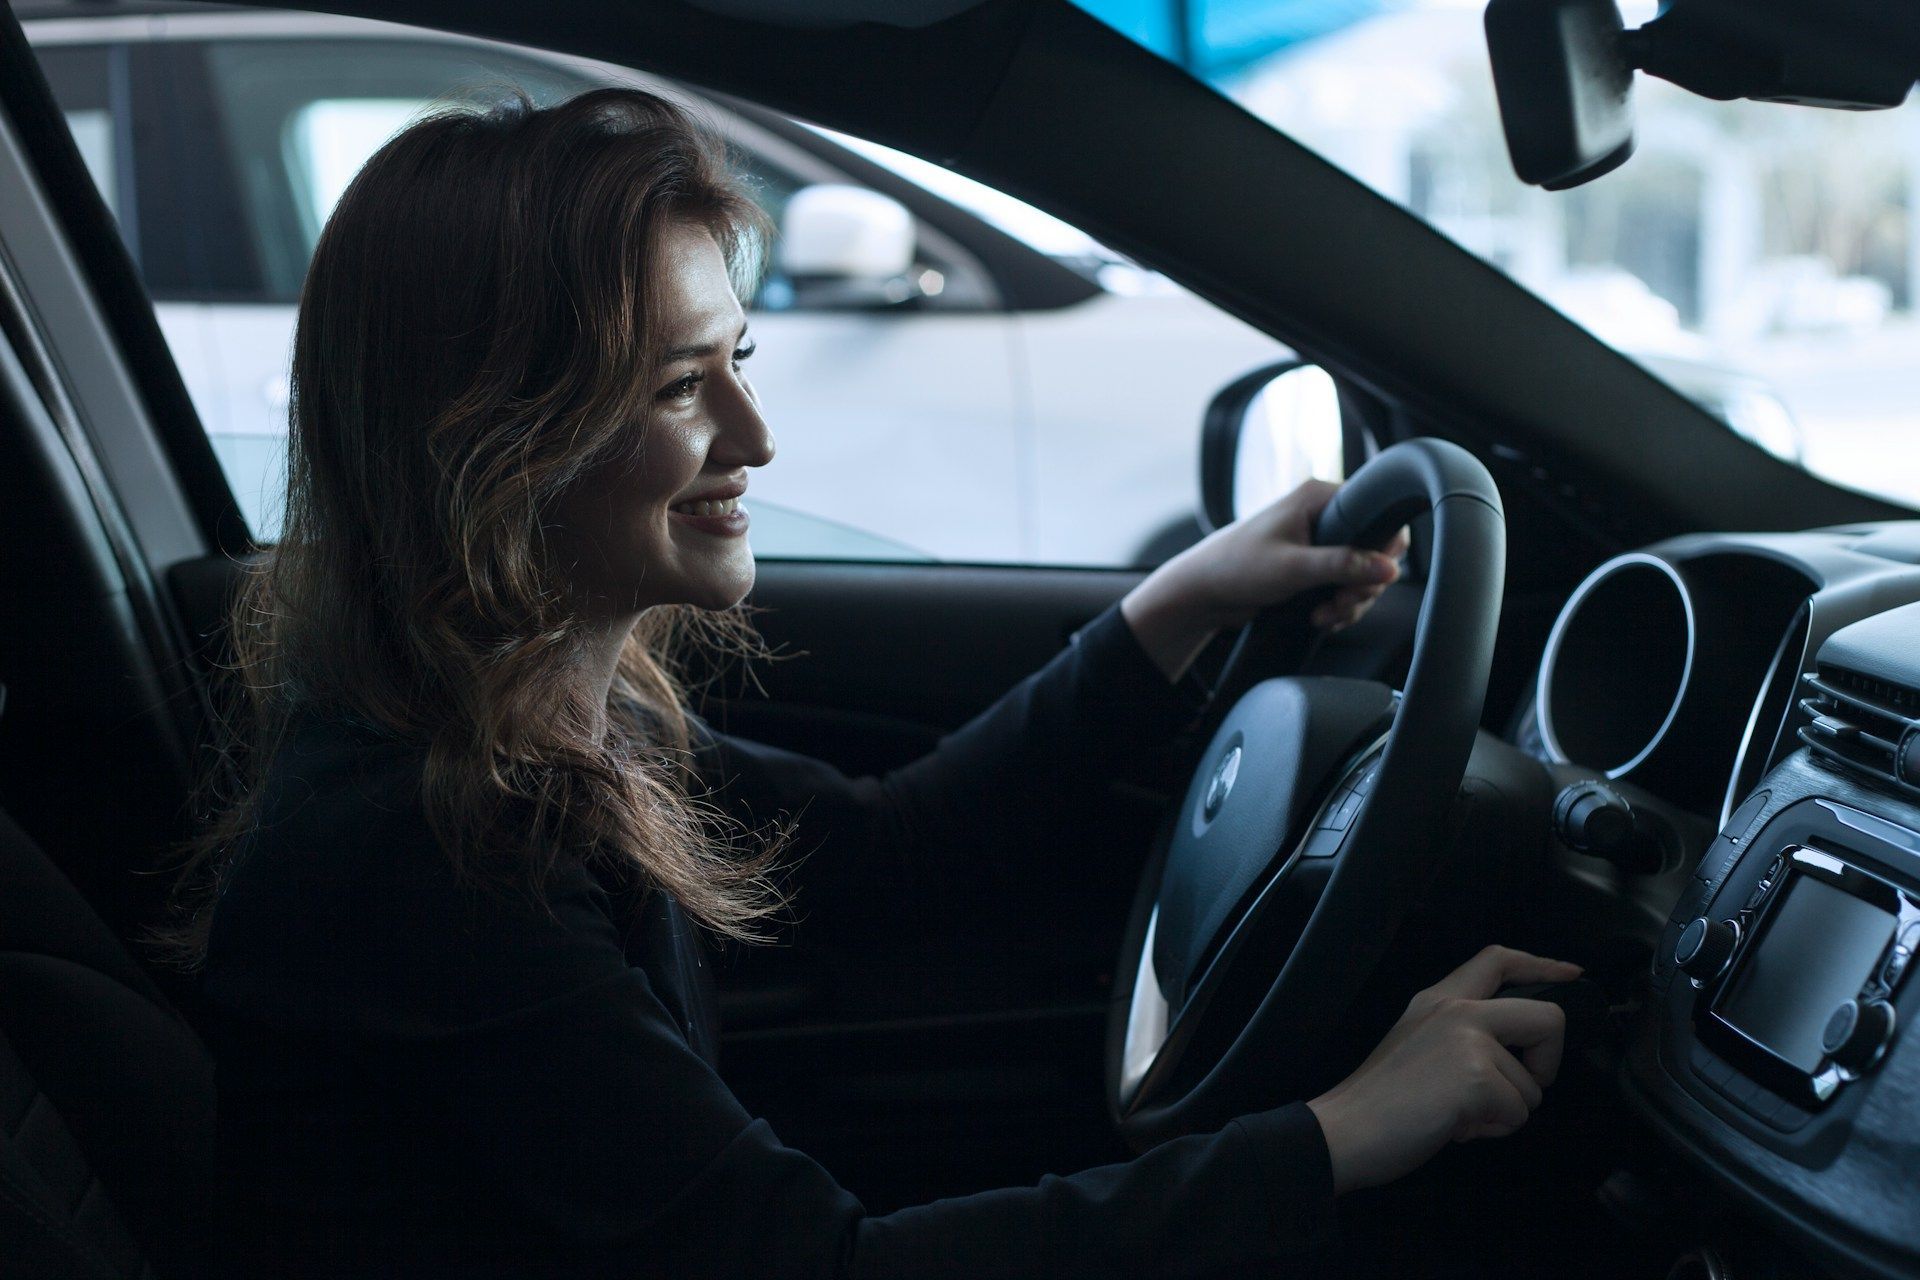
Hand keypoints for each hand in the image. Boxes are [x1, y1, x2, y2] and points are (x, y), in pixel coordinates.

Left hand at [1121, 479, 1409, 682]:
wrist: (1202, 593)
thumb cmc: (1235, 567)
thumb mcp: (1293, 567)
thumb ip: (1343, 565)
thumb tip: (1389, 568)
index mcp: (1318, 498)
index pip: (1378, 514)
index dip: (1383, 551)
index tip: (1369, 579)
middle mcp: (1323, 516)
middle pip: (1374, 552)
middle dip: (1361, 587)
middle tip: (1340, 603)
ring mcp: (1319, 544)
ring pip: (1361, 576)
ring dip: (1348, 603)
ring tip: (1323, 615)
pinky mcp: (1313, 569)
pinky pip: (1343, 589)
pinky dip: (1337, 608)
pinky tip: (1318, 617)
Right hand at [1305, 945, 1581, 1194]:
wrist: (1346, 1129)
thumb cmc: (1378, 1100)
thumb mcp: (1418, 1042)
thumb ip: (1461, 1035)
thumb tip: (1508, 1058)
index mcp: (1439, 999)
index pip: (1499, 960)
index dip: (1543, 966)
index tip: (1570, 974)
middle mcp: (1456, 1010)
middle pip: (1547, 1018)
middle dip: (1546, 1063)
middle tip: (1517, 1086)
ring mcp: (1468, 1039)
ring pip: (1532, 1085)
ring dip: (1505, 1111)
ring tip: (1460, 1114)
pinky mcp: (1477, 1077)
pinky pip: (1518, 1113)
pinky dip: (1493, 1130)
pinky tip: (1457, 1127)